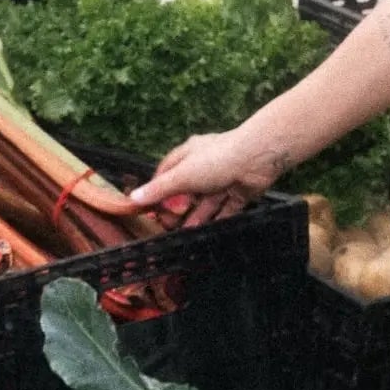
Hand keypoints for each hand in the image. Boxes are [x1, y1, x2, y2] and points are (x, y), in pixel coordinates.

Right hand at [128, 129, 278, 219]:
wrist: (257, 159)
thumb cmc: (215, 161)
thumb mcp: (182, 175)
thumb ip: (159, 189)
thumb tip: (132, 198)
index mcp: (188, 155)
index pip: (166, 174)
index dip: (158, 192)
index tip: (150, 211)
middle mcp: (205, 166)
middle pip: (186, 191)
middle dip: (178, 208)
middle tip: (169, 226)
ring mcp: (223, 179)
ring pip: (206, 202)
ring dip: (196, 217)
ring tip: (186, 234)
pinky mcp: (239, 191)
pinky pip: (226, 208)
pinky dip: (218, 219)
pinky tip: (209, 233)